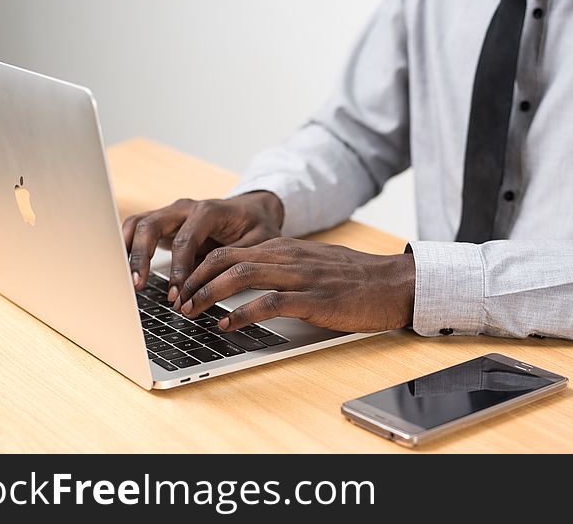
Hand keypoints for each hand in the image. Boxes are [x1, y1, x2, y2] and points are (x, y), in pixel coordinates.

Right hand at [122, 191, 283, 301]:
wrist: (252, 211)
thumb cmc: (256, 227)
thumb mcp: (258, 242)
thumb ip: (237, 259)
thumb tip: (217, 284)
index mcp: (209, 210)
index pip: (185, 239)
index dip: (178, 269)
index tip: (176, 294)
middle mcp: (184, 208)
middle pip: (151, 225)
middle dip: (142, 257)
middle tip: (137, 286)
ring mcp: (170, 213)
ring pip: (137, 225)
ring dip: (128, 252)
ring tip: (124, 281)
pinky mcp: (162, 223)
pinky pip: (135, 230)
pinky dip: (125, 248)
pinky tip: (121, 270)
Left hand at [174, 237, 415, 332]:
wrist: (394, 283)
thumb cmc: (355, 278)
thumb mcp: (314, 262)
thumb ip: (284, 265)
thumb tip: (250, 276)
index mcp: (286, 248)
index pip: (229, 250)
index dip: (199, 268)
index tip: (183, 287)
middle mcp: (288, 257)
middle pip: (226, 258)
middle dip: (194, 279)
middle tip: (178, 301)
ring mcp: (301, 277)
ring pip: (241, 275)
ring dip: (209, 294)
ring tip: (192, 312)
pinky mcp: (315, 300)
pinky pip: (269, 302)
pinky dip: (242, 313)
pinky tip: (227, 324)